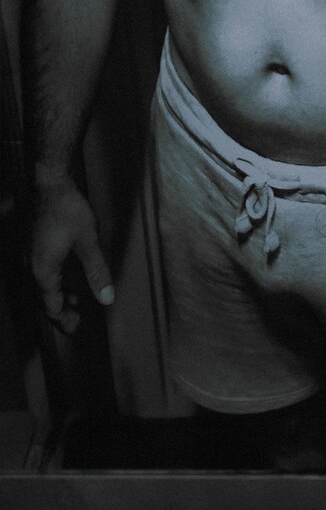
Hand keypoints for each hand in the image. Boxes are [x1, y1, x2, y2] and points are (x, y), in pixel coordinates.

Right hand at [30, 176, 113, 333]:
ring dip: (59, 295)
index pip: (51, 307)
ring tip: (78, 299)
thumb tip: (107, 298)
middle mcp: (31, 267)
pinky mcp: (31, 246)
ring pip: (42, 286)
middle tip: (79, 320)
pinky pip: (40, 272)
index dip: (64, 321)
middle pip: (44, 299)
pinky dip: (54, 281)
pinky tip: (68, 276)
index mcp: (43, 271)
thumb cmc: (68, 210)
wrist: (50, 183)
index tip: (77, 330)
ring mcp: (29, 256)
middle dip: (62, 311)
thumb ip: (97, 272)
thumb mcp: (88, 242)